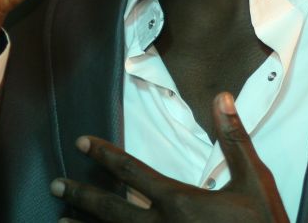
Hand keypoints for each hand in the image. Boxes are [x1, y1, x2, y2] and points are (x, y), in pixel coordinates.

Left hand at [50, 93, 288, 222]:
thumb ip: (234, 138)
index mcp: (179, 201)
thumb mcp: (253, 180)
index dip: (104, 154)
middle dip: (81, 194)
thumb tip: (221, 97)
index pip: (131, 171)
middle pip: (110, 209)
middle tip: (55, 183)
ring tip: (59, 222)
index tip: (82, 142)